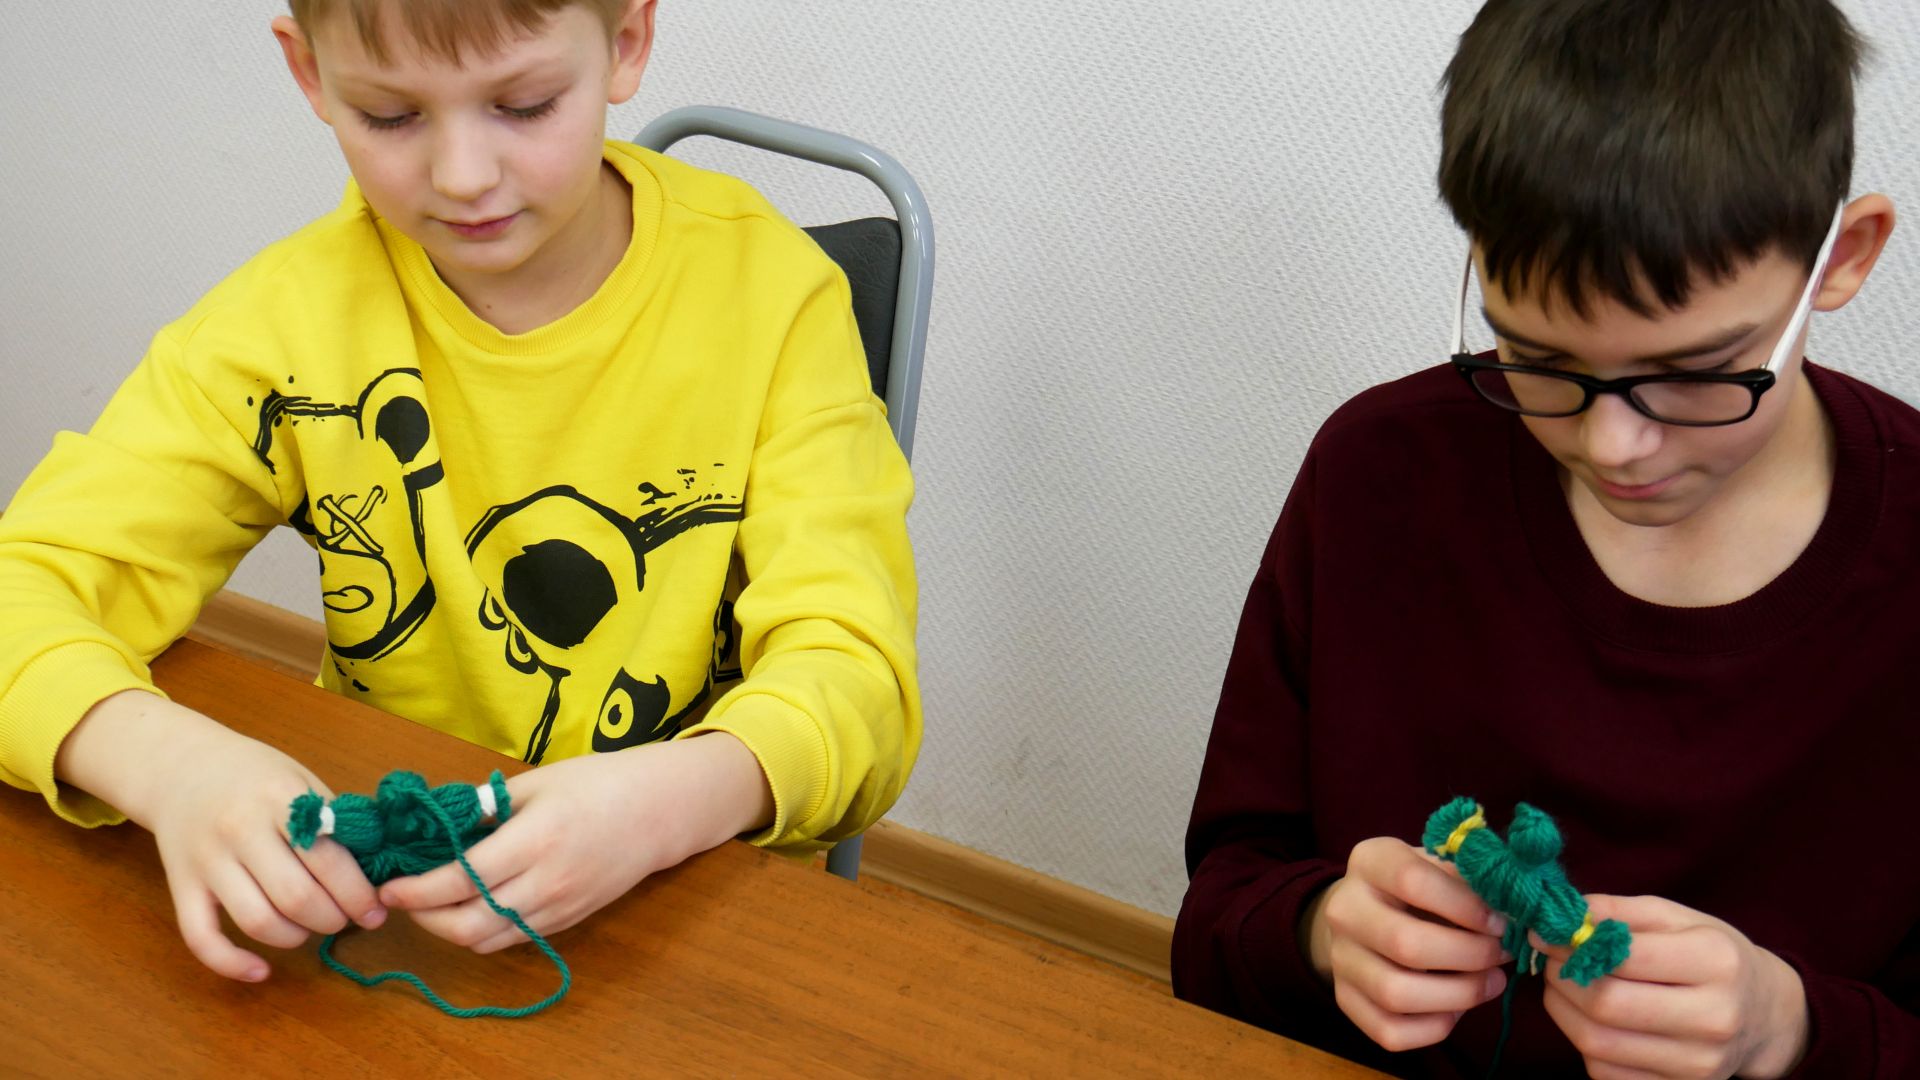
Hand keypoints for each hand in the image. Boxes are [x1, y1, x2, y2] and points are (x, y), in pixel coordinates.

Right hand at [57, 691, 385, 981]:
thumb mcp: (300, 780)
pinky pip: (202, 937)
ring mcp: (206, 861)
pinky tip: (261, 971)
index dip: (358, 895)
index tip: (375, 911)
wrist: (181, 766)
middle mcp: (239, 830)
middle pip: (296, 897)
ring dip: (295, 938)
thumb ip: (333, 820)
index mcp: (278, 798)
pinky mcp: (180, 886)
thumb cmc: (254, 775)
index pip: (328, 860)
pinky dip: (231, 963)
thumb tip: (377, 866)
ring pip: (256, 921)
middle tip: (347, 918)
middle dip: (333, 919)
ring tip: (311, 929)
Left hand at [377, 732, 773, 952]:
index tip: (389, 887)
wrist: (661, 810)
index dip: (416, 892)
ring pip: (487, 941)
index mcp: (534, 840)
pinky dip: (482, 931)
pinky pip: (513, 939)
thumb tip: (434, 824)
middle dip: (425, 919)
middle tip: (404, 899)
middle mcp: (545, 883)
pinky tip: (470, 908)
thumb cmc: (599, 784)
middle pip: (468, 926)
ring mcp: (559, 907)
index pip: (460, 880)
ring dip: (450, 930)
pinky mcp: (569, 920)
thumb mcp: (536, 783)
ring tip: (432, 905)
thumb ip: (485, 808)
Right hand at [1306, 836, 1511, 1051]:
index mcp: (1369, 862)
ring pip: (1395, 993)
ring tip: (1491, 983)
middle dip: (1469, 956)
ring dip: (1458, 995)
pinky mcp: (1345, 1000)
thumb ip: (1470, 882)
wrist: (1361, 914)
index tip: (1499, 922)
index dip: (1465, 906)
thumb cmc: (1416, 888)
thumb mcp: (1438, 865)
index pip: (1412, 880)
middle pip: (1405, 944)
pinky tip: (1457, 1008)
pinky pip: (1390, 1032)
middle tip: (1500, 955)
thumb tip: (1512, 912)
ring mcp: (1340, 959)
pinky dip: (1434, 1028)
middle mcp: (1344, 910)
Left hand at [1534, 894, 1808, 1079]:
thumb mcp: (1675, 917)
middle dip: (1562, 978)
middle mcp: (1715, 1018)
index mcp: (1717, 962)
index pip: (1625, 956)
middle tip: (1550, 959)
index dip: (1571, 943)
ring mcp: (1700, 1064)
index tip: (1546, 931)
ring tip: (1563, 984)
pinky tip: (1587, 1018)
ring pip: (1598, 1043)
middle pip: (1607, 1004)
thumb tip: (1560, 915)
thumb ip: (1616, 911)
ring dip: (1562, 1010)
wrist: (1761, 1014)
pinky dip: (1583, 1042)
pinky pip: (1605, 1072)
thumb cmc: (1710, 956)